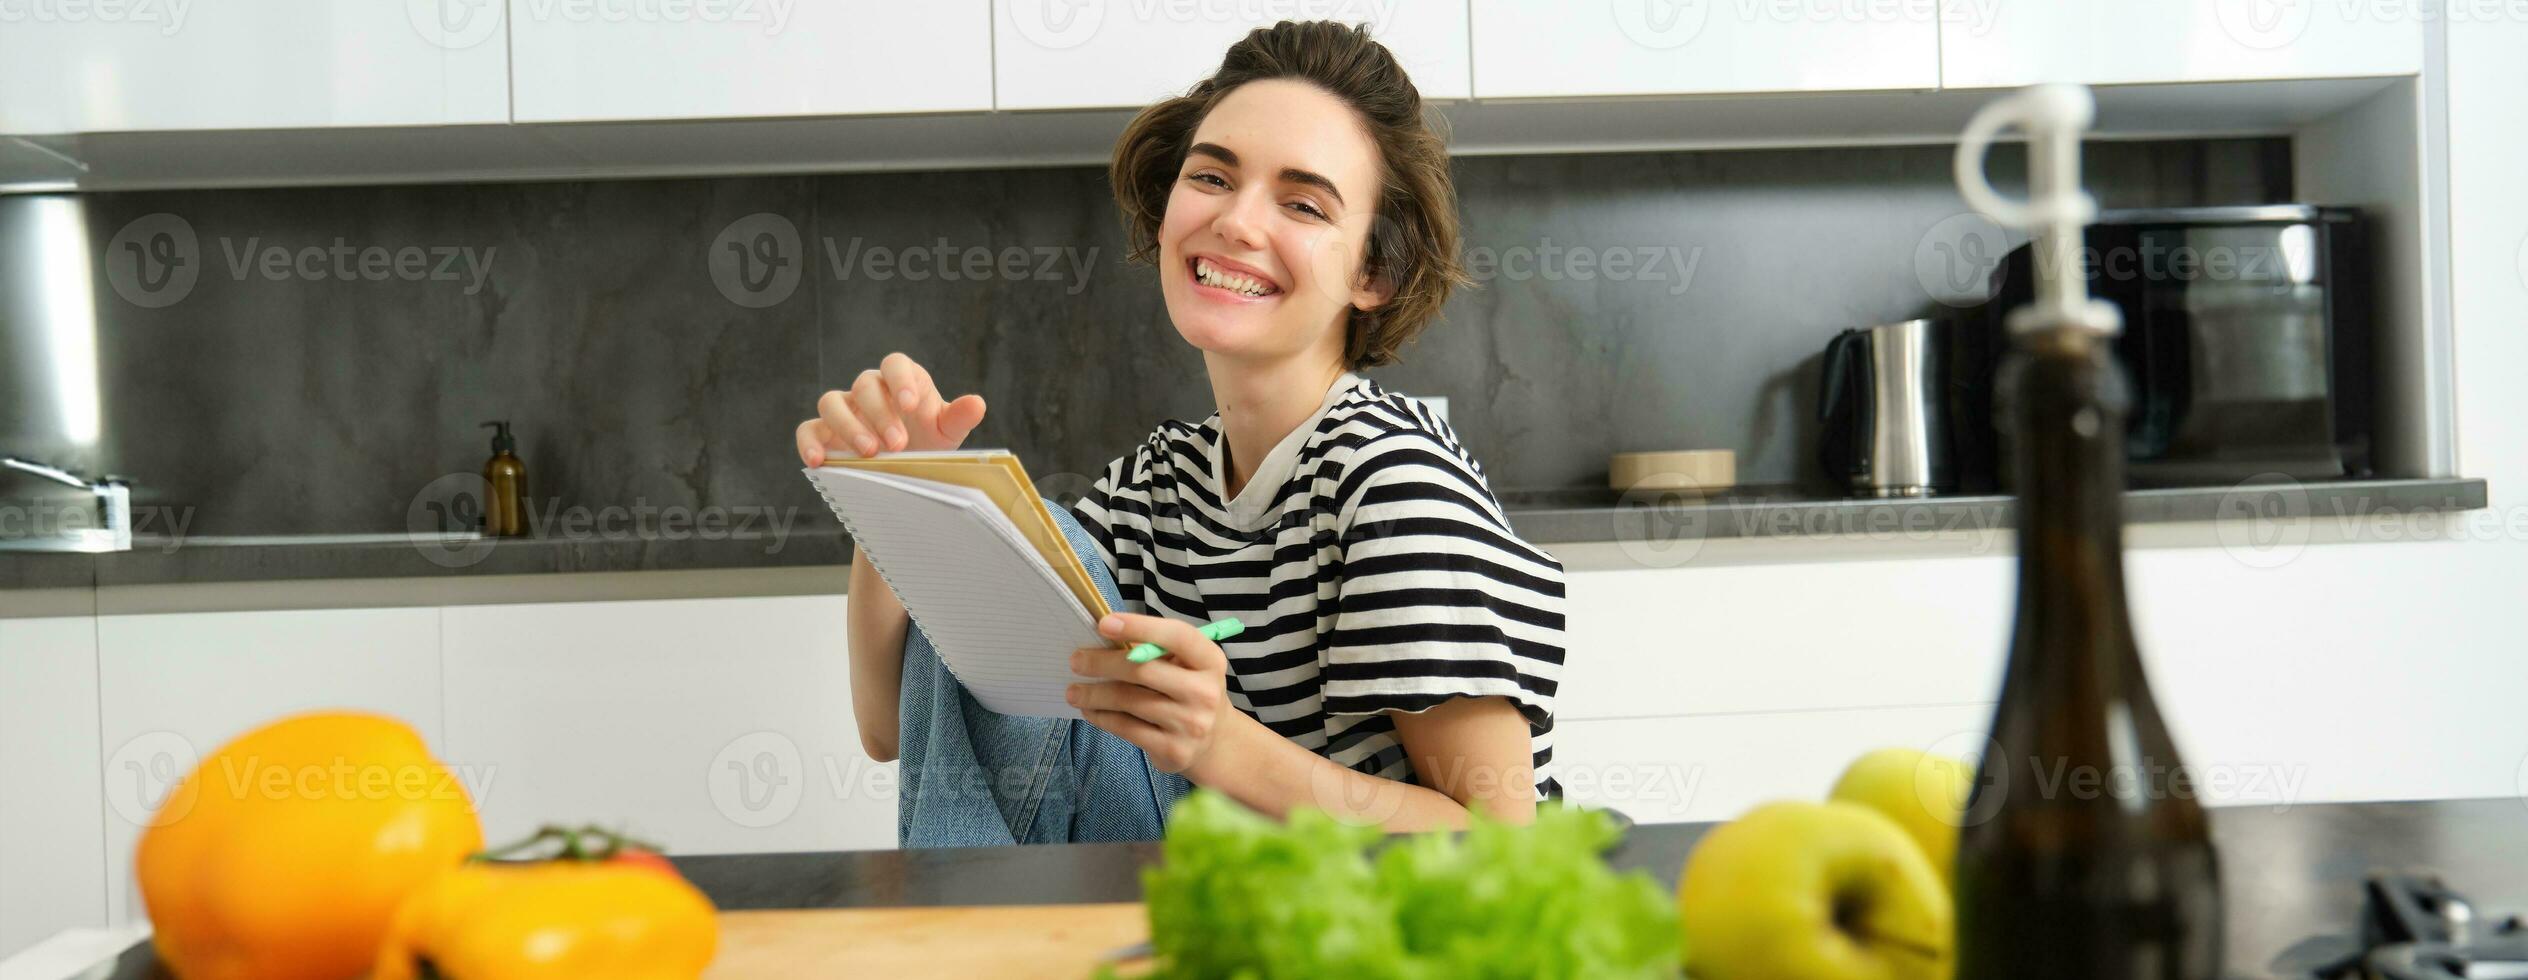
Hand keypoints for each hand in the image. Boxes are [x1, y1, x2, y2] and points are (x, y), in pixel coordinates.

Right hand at [795, 352, 988, 465]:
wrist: (906, 468)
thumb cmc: (928, 440)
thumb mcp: (947, 432)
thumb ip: (959, 417)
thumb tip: (977, 403)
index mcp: (900, 379)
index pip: (895, 364)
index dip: (900, 380)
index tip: (911, 406)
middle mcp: (869, 390)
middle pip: (865, 386)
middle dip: (881, 414)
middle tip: (898, 444)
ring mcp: (844, 409)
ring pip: (832, 402)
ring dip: (848, 426)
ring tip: (869, 454)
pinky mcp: (824, 432)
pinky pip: (808, 429)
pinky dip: (809, 443)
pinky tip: (819, 462)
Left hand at [1067, 613, 1234, 773]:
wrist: (1215, 742)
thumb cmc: (1190, 691)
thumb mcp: (1185, 666)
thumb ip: (1154, 650)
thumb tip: (1106, 639)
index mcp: (1210, 661)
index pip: (1177, 636)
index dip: (1140, 626)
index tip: (1103, 623)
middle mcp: (1205, 692)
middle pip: (1144, 670)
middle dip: (1103, 663)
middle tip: (1076, 660)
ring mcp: (1191, 724)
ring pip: (1129, 701)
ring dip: (1094, 694)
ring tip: (1073, 691)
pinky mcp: (1174, 750)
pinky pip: (1127, 728)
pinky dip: (1102, 717)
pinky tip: (1090, 710)